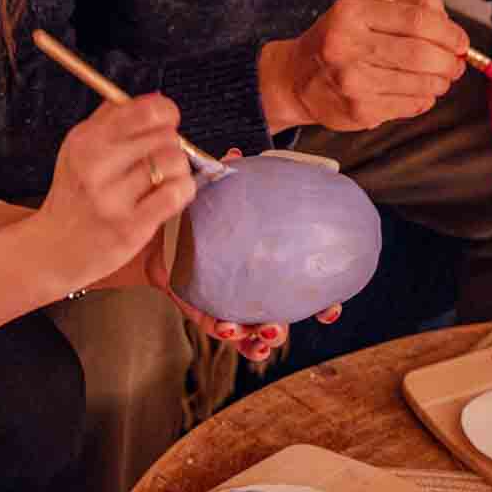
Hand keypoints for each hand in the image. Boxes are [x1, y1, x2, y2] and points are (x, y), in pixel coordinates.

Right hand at [34, 94, 195, 294]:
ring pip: (174, 163)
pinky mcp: (130, 227)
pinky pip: (176, 194)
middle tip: (160, 157)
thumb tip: (155, 96)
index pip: (145, 111)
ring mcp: (113, 198)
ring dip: (178, 169)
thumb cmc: (74, 196)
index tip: (167, 122)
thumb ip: (113, 118)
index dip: (166, 113)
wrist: (52, 250)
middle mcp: (96, 166)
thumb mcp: (79, 148)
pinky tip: (168, 195)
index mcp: (86, 140)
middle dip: (171, 144)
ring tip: (163, 178)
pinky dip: (182, 191)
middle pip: (165, 136)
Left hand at [145, 147, 343, 361]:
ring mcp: (229, 299)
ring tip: (265, 333)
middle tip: (291, 323)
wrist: (160, 221)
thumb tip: (235, 155)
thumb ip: (230, 175)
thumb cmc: (201, 206)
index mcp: (268, 261)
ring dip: (263, 337)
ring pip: (253, 328)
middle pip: (280, 313)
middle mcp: (252, 284)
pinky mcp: (201, 306)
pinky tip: (232, 332)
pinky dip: (229, 333)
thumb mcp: (218, 189)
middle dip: (289, 325)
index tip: (331, 308)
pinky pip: (217, 326)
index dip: (321, 301)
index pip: (300, 284)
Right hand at [258, 0, 468, 133]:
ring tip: (437, 77)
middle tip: (454, 63)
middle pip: (423, 54)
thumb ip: (408, 7)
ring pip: (421, 83)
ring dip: (440, 82)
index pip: (418, 20)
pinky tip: (413, 91)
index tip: (460, 41)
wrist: (296, 78)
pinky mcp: (359, 111)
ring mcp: (353, 82)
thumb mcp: (364, 10)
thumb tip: (449, 23)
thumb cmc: (338, 40)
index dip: (449, 32)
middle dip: (449, 61)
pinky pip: (411, 105)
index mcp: (352, 13)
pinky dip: (423, 98)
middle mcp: (348, 46)